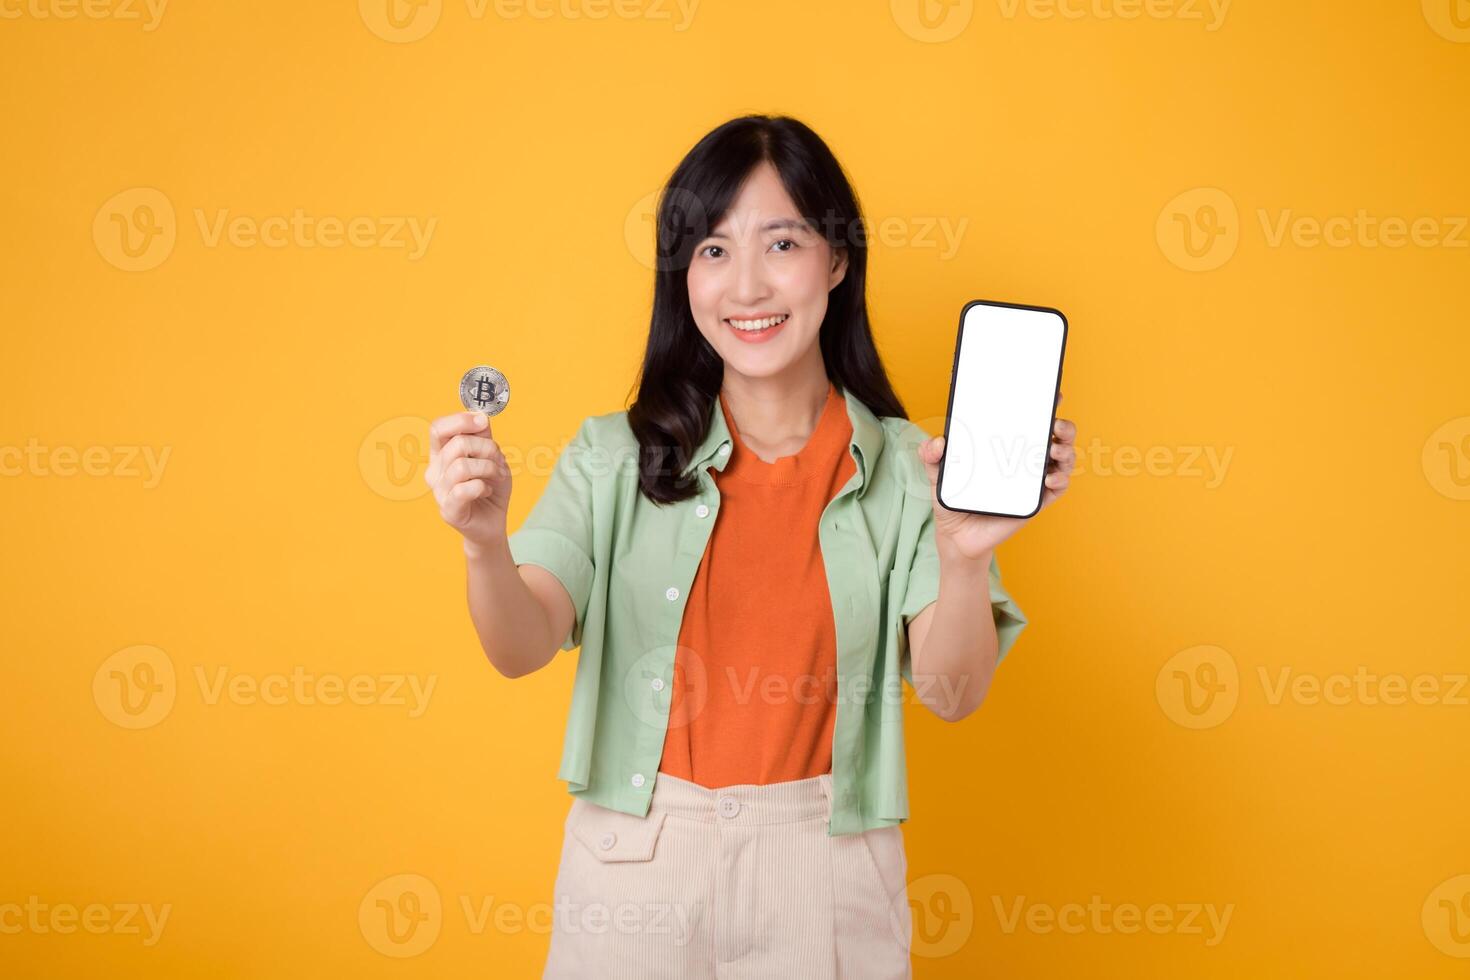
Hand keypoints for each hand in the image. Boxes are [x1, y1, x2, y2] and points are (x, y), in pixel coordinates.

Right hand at [426, 411, 512, 550]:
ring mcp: (439, 492)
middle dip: (487, 449)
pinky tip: (486, 491)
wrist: (493, 522)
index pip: (438, 428)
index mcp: (441, 454)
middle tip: (498, 461)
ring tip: (496, 477)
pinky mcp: (448, 510)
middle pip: (458, 444)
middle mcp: (435, 471)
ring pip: (462, 466)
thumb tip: (480, 417)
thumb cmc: (490, 487)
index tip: (483, 422)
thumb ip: (483, 436)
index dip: (460, 421)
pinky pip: (465, 489)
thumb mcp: (492, 457)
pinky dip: (483, 487)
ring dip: (489, 468)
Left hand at [917, 393, 1076, 559]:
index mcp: (1006, 445)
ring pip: (1063, 460)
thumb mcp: (937, 473)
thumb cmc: (953, 498)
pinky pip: (1057, 489)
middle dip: (1065, 427)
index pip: (1030, 420)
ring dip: (1067, 451)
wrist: (955, 535)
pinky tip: (1049, 477)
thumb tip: (937, 442)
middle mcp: (1025, 459)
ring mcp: (1032, 480)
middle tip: (1055, 424)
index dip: (1045, 406)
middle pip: (1057, 437)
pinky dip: (1059, 480)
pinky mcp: (1035, 502)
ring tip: (1055, 449)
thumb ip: (932, 455)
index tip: (1051, 394)